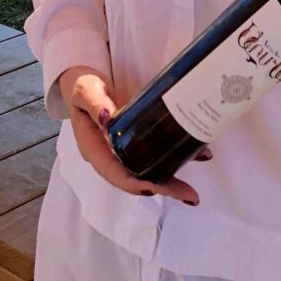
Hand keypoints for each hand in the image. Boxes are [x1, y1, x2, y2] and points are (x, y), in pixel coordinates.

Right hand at [58, 66, 204, 204]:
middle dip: (162, 188)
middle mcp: (110, 156)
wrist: (86, 84)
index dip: (133, 183)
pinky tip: (198, 156)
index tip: (153, 189)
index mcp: (94, 149)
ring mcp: (124, 151)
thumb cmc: (82, 87)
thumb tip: (107, 119)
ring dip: (171, 180)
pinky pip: (155, 154)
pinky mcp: (136, 141)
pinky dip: (175, 157)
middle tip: (189, 196)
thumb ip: (95, 104)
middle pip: (135, 179)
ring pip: (147, 171)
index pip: (114, 173)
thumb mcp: (85, 92)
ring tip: (193, 192)